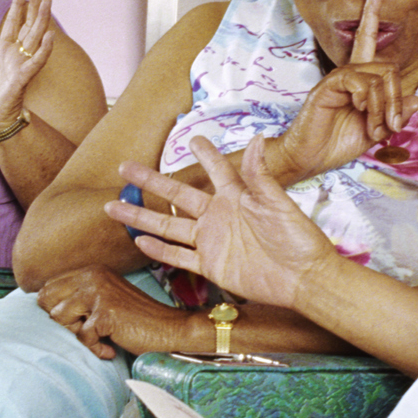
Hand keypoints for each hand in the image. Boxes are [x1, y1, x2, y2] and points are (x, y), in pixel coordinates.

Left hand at [0, 0, 52, 134]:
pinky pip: (35, 63)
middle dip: (32, 7)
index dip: (18, 5)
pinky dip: (43, 50)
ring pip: (33, 39)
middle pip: (26, 26)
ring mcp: (20, 66)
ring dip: (41, 21)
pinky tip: (49, 36)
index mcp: (3, 51)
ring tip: (47, 3)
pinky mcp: (22, 80)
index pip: (13, 23)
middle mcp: (15, 55)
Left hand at [36, 265, 194, 359]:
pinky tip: (111, 349)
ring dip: (79, 334)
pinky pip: (83, 337)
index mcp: (91, 271)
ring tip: (101, 337)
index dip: (55, 309)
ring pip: (60, 318)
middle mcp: (93, 276)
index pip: (49, 287)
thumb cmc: (136, 320)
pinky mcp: (106, 313)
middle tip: (87, 330)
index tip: (77, 323)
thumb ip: (79, 297)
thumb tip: (42, 304)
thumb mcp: (104, 301)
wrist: (170, 330)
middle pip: (47, 300)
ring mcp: (99, 293)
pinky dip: (96, 349)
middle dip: (62, 321)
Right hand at [111, 137, 334, 310]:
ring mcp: (212, 241)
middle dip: (149, 182)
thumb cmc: (298, 239)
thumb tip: (254, 139)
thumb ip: (260, 175)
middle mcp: (219, 215)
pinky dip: (158, 250)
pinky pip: (179, 256)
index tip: (192, 139)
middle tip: (125, 168)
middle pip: (176, 194)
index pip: (215, 168)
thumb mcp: (279, 203)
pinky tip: (139, 240)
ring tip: (113, 206)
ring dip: (142, 216)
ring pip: (168, 225)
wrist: (303, 278)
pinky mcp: (211, 266)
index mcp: (236, 196)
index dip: (203, 154)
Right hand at [273, 0, 406, 181]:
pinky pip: (356, 82)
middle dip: (396, 98)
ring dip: (383, 106)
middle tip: (391, 126)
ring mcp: (336, 80)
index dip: (371, 15)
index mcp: (359, 81)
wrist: (308, 160)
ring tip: (375, 128)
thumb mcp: (374, 132)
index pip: (367, 40)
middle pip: (387, 66)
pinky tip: (360, 112)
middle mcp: (348, 75)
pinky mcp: (326, 88)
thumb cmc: (336, 145)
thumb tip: (416, 99)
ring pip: (376, 76)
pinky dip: (367, 100)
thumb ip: (394, 116)